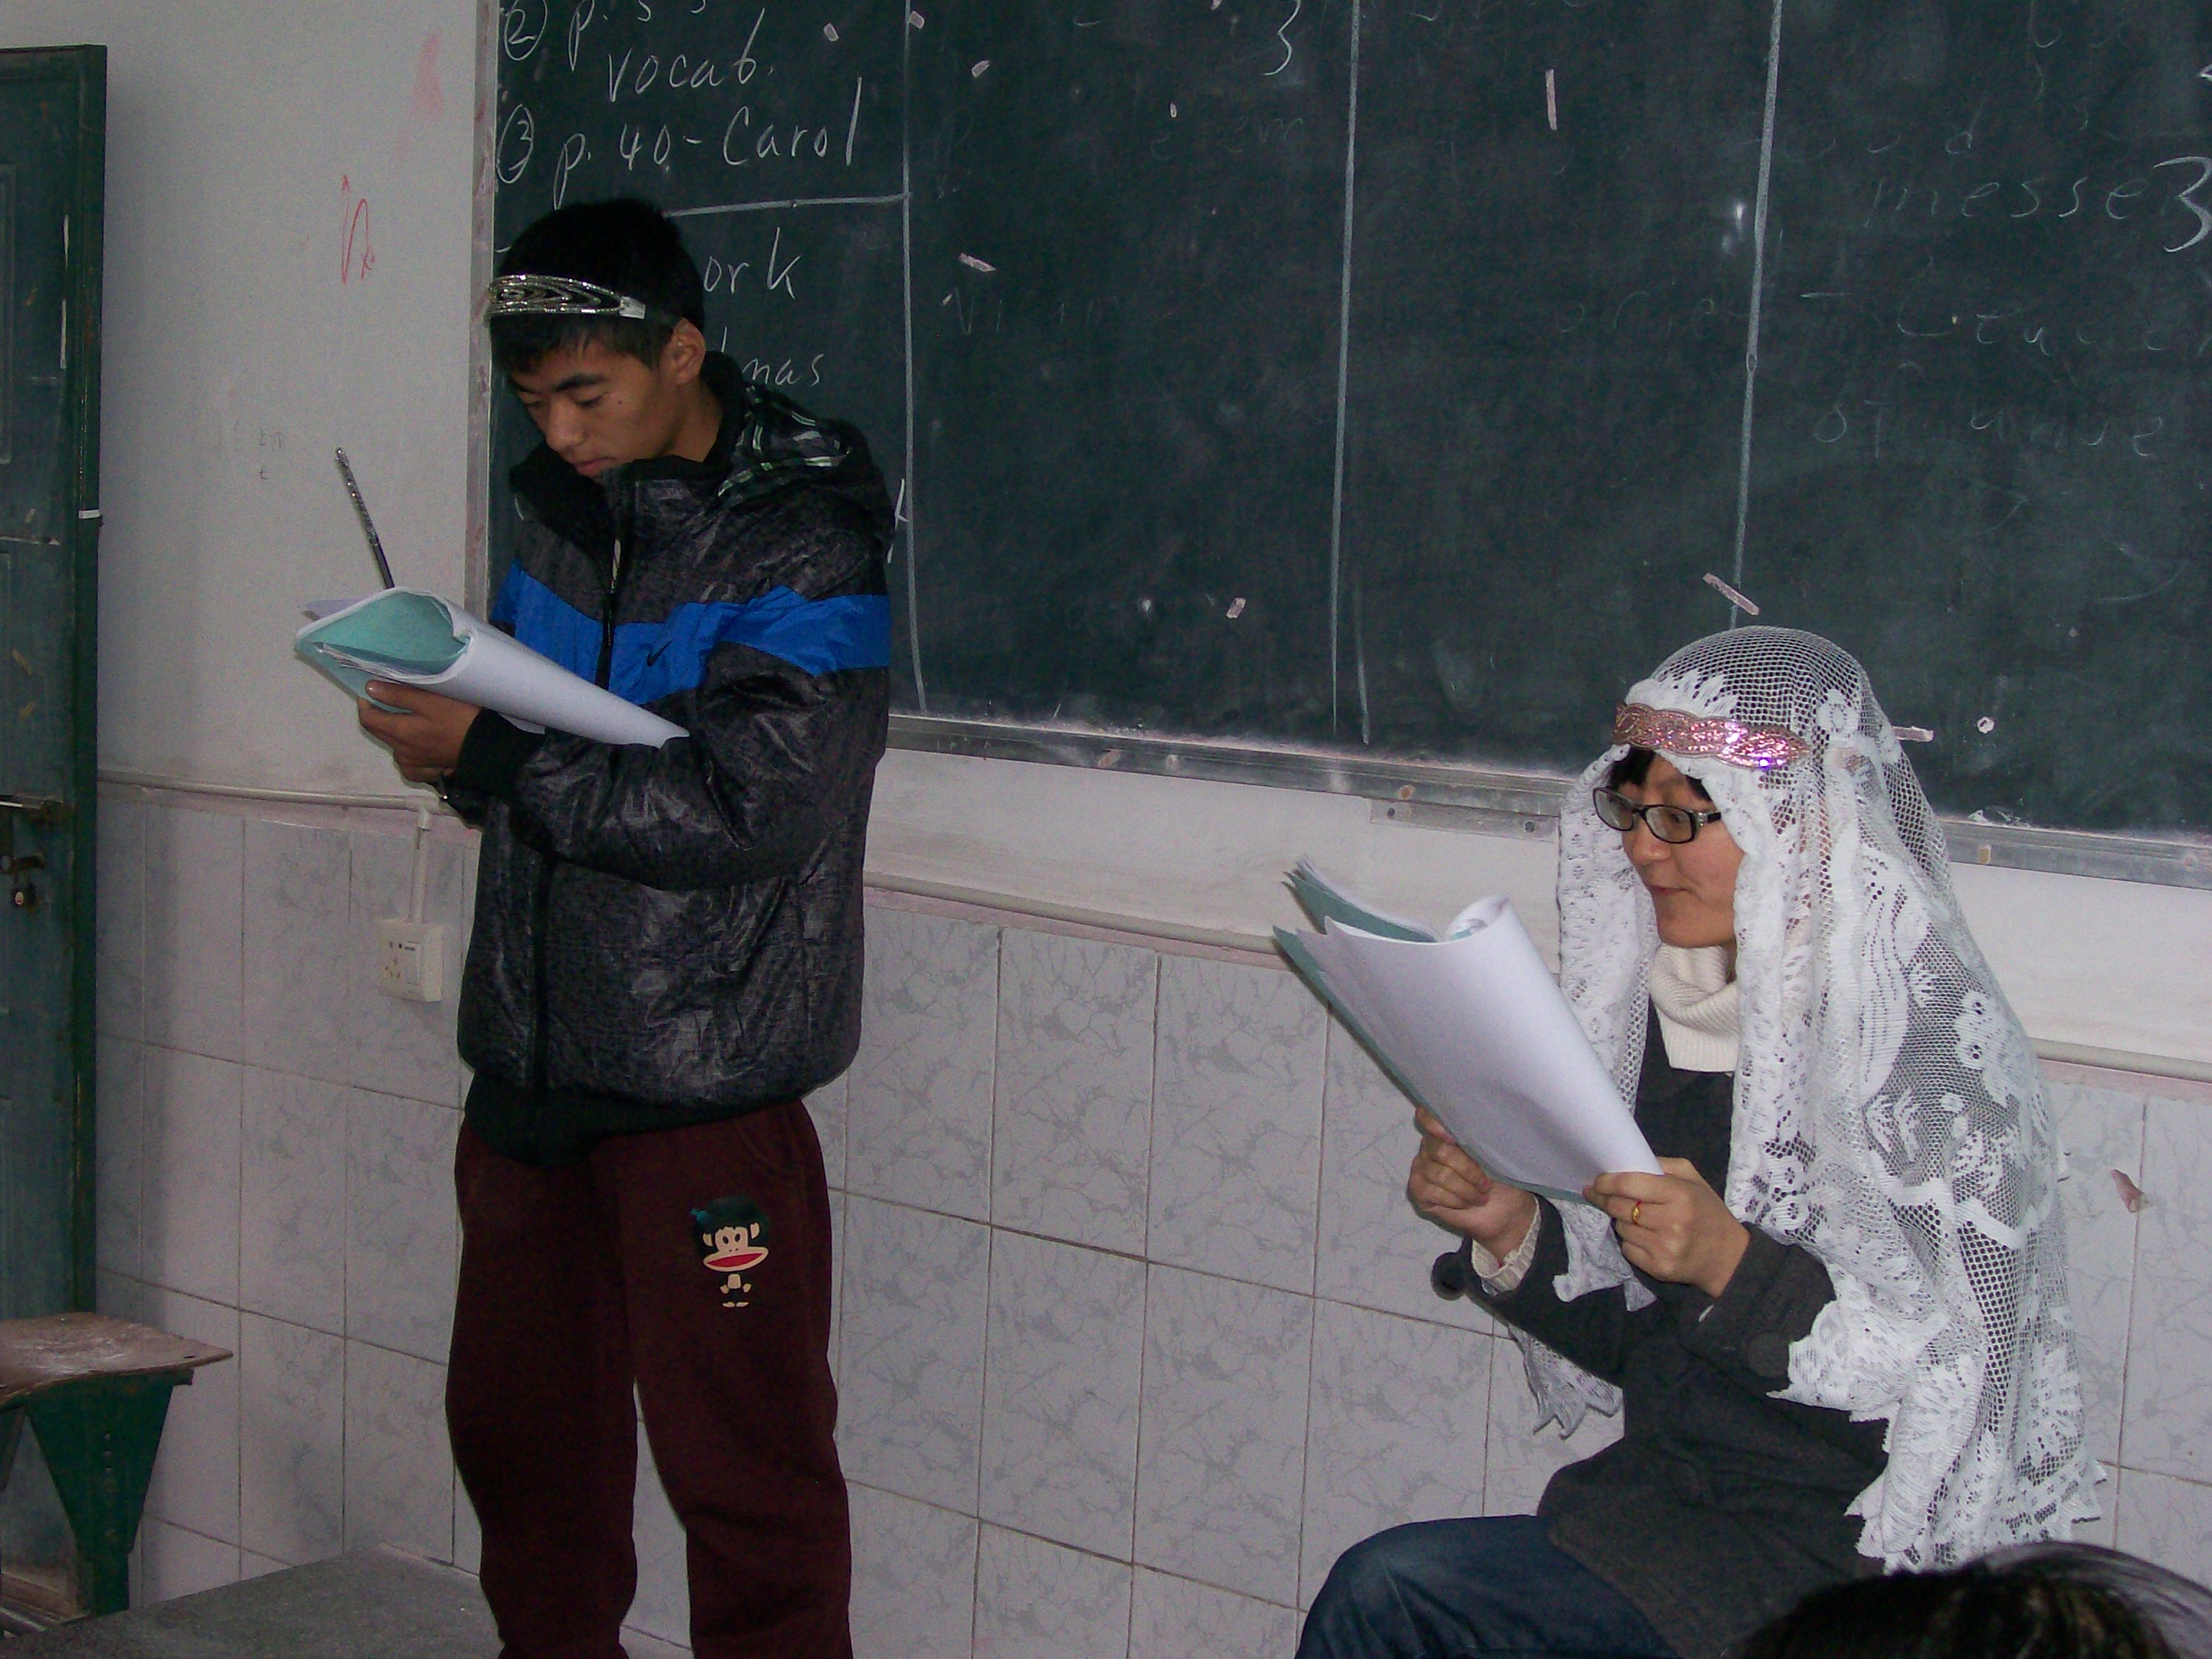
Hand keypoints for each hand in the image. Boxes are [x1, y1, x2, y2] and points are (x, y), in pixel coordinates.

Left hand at [357, 683, 481, 782]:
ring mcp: (413, 763)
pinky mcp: (425, 771)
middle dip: (378, 714)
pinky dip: (406, 752)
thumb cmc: (459, 719)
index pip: (368, 718)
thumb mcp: (430, 700)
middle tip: (389, 699)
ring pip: (393, 745)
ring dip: (393, 731)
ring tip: (408, 719)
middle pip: (378, 731)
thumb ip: (398, 695)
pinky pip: (407, 763)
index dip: (365, 703)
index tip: (371, 690)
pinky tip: (416, 746)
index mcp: (399, 732)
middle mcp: (401, 751)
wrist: (486, 749)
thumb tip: (370, 689)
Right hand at [1408, 1107, 1538, 1261]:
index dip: (1434, 1123)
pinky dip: (1456, 1201)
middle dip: (1469, 1170)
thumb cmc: (1499, 1178)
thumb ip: (1476, 1138)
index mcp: (1446, 1131)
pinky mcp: (1417, 1190)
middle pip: (1442, 1151)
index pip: (1426, 1115)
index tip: (1454, 1139)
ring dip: (1466, 1190)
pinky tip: (1466, 1203)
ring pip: (1440, 1175)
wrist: (1503, 1210)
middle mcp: (1429, 1146)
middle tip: (1485, 1184)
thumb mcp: (1492, 1154)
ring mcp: (1420, 1168)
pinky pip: (1434, 1192)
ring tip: (1480, 1197)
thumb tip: (1472, 1127)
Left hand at [1584, 1158, 1749, 1298]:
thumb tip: (1627, 1163)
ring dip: (1621, 1221)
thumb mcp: (1694, 1180)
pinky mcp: (1658, 1268)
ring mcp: (1663, 1247)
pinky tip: (1644, 1237)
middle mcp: (1670, 1221)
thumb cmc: (1707, 1212)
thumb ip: (1662, 1165)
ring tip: (1636, 1218)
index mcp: (1679, 1194)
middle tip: (1600, 1195)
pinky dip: (1629, 1241)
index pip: (1630, 1184)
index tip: (1597, 1181)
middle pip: (1619, 1207)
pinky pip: (1627, 1249)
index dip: (1607, 1182)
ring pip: (1620, 1228)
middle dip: (1606, 1199)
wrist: (1728, 1257)